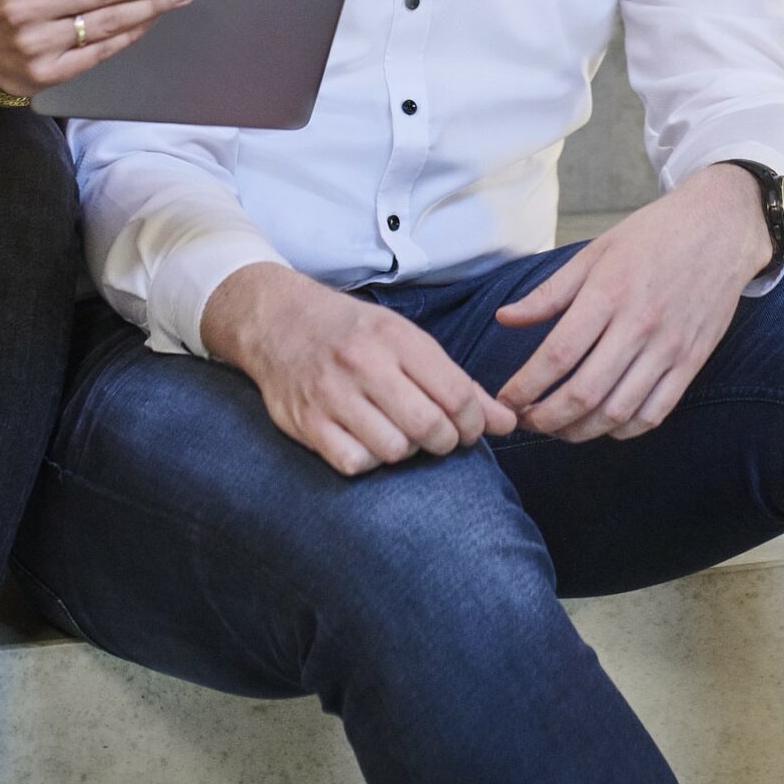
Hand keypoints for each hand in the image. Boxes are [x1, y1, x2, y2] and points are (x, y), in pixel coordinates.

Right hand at [203, 262, 516, 475]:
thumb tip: (507, 422)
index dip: (473, 422)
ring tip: (399, 434)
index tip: (468, 426)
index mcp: (395, 338)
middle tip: (439, 437)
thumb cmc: (352, 332)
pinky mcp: (307, 422)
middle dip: (445, 442)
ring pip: (394, 450)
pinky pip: (355, 463)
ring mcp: (332, 395)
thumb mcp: (405, 340)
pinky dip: (368, 461)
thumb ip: (456, 382)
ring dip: (405, 451)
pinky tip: (366, 441)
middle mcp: (363, 364)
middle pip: (429, 428)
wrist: (277, 320)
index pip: (456, 395)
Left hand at [493, 164, 774, 442]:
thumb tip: (505, 319)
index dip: (526, 386)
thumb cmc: (653, 236)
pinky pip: (656, 412)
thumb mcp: (594, 253)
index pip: (558, 355)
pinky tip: (603, 425)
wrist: (720, 227)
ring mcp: (669, 348)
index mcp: (608, 293)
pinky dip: (625, 430)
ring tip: (557, 429)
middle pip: (585, 392)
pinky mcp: (692, 362)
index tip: (506, 399)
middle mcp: (639, 325)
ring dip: (580, 430)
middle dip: (546, 418)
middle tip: (525, 421)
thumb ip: (549, 293)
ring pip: (619, 411)